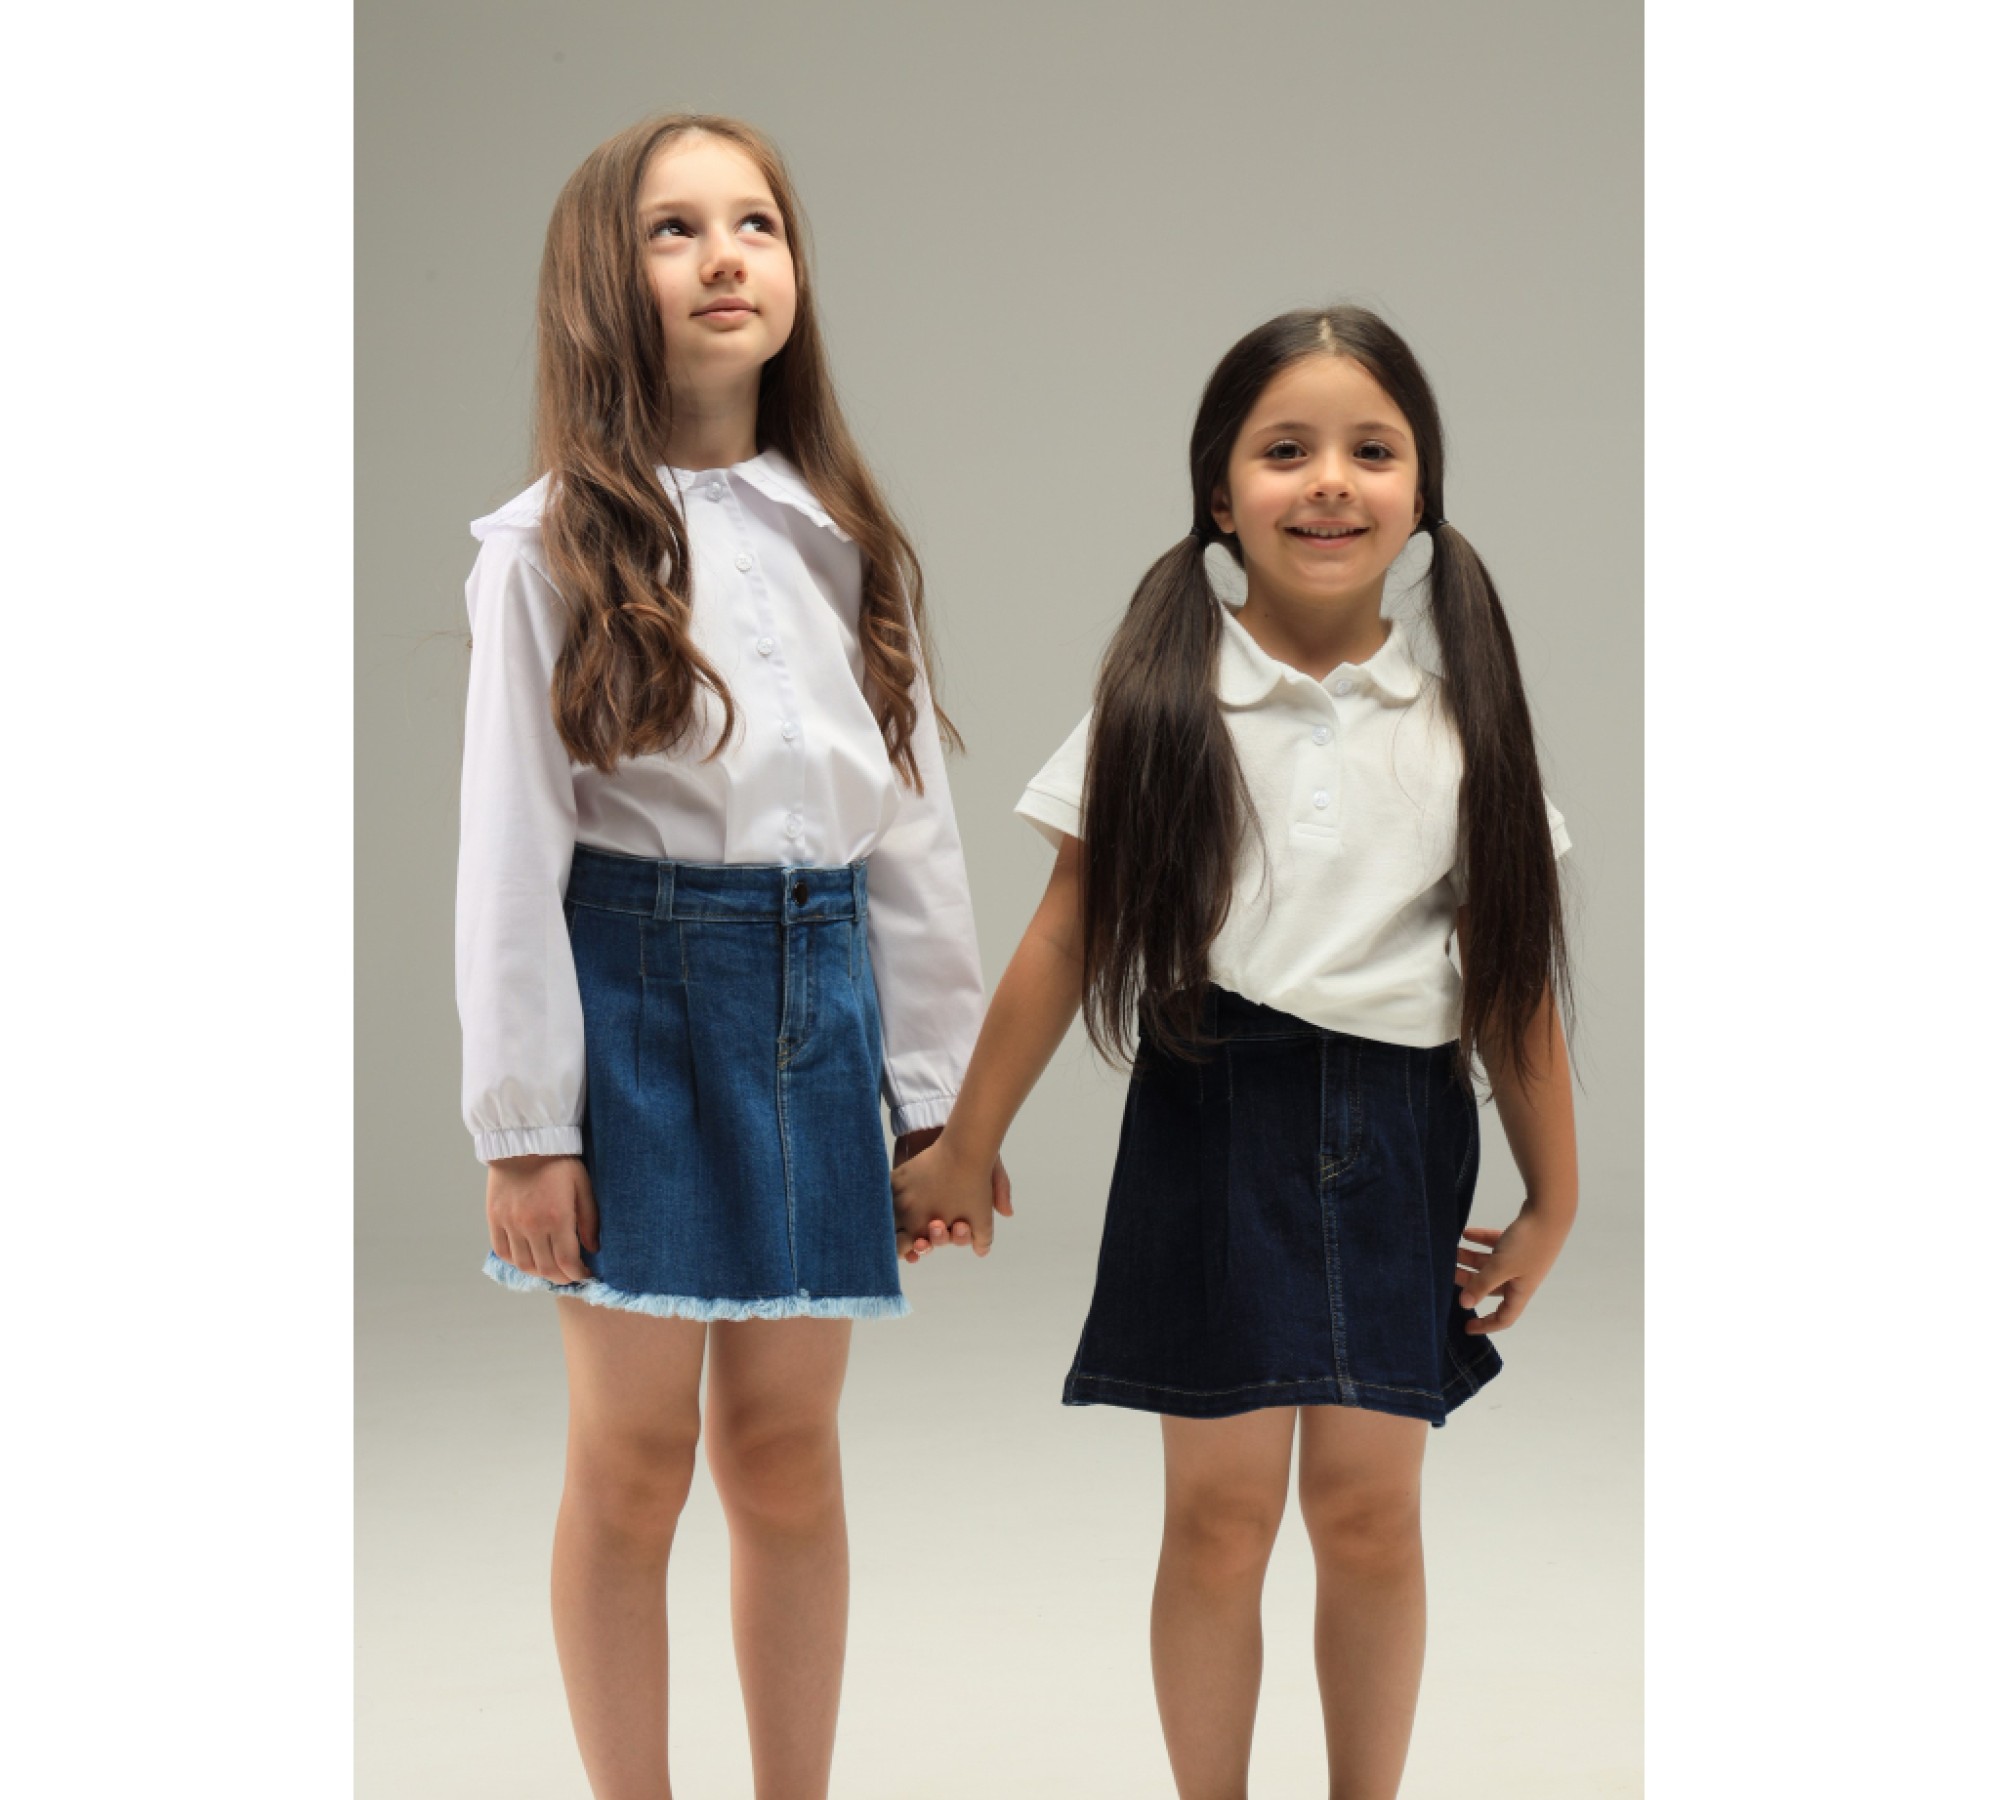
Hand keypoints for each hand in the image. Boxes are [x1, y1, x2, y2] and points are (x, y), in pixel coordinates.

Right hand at [487, 1154, 598, 1284]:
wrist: (525, 1142)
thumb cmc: (559, 1162)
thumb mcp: (583, 1186)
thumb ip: (590, 1220)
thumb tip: (593, 1248)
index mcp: (557, 1218)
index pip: (567, 1262)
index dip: (578, 1275)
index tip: (585, 1275)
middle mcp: (532, 1226)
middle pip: (546, 1269)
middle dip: (562, 1278)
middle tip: (571, 1276)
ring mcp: (510, 1224)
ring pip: (524, 1265)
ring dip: (540, 1273)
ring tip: (551, 1269)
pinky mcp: (495, 1219)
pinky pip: (503, 1251)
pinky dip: (516, 1261)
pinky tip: (528, 1257)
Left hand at [892, 1135, 1006, 1260]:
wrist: (935, 1123)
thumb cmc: (965, 1145)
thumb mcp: (987, 1165)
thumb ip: (999, 1188)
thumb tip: (1008, 1213)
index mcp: (959, 1209)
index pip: (959, 1233)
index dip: (959, 1237)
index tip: (960, 1227)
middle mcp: (937, 1212)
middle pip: (937, 1238)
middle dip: (938, 1239)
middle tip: (937, 1227)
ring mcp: (915, 1207)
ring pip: (915, 1235)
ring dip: (918, 1244)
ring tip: (920, 1240)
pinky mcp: (895, 1198)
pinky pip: (894, 1223)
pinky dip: (894, 1233)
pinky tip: (897, 1235)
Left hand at [1454, 1206, 1570, 1334]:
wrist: (1549, 1211)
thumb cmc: (1528, 1243)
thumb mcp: (1501, 1266)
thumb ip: (1482, 1284)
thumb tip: (1464, 1303)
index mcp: (1520, 1290)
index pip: (1504, 1317)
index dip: (1486, 1325)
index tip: (1467, 1327)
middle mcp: (1521, 1277)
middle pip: (1490, 1287)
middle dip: (1468, 1282)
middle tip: (1447, 1273)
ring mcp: (1520, 1259)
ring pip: (1490, 1265)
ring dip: (1470, 1259)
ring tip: (1451, 1251)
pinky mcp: (1519, 1241)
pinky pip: (1495, 1245)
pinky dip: (1481, 1241)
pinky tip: (1466, 1233)